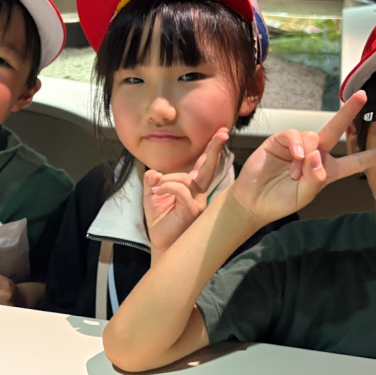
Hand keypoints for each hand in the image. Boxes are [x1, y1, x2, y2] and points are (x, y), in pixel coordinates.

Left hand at [144, 128, 228, 254]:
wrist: (161, 241)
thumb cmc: (160, 219)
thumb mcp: (152, 194)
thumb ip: (153, 180)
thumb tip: (153, 172)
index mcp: (192, 187)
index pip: (203, 165)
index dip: (211, 149)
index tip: (221, 132)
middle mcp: (199, 192)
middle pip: (209, 167)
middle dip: (215, 149)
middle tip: (223, 133)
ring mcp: (199, 201)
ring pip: (186, 179)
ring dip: (167, 180)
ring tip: (156, 189)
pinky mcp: (194, 210)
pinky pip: (181, 190)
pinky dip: (167, 187)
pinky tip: (159, 191)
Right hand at [230, 92, 375, 223]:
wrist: (253, 201)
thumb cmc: (281, 200)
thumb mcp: (304, 194)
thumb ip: (314, 178)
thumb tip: (316, 157)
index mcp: (327, 171)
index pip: (355, 162)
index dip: (373, 156)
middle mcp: (316, 155)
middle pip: (337, 131)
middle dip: (348, 112)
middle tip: (362, 95)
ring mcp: (298, 146)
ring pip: (314, 137)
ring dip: (308, 155)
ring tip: (295, 174)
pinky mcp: (280, 140)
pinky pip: (294, 134)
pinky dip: (297, 144)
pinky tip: (295, 156)